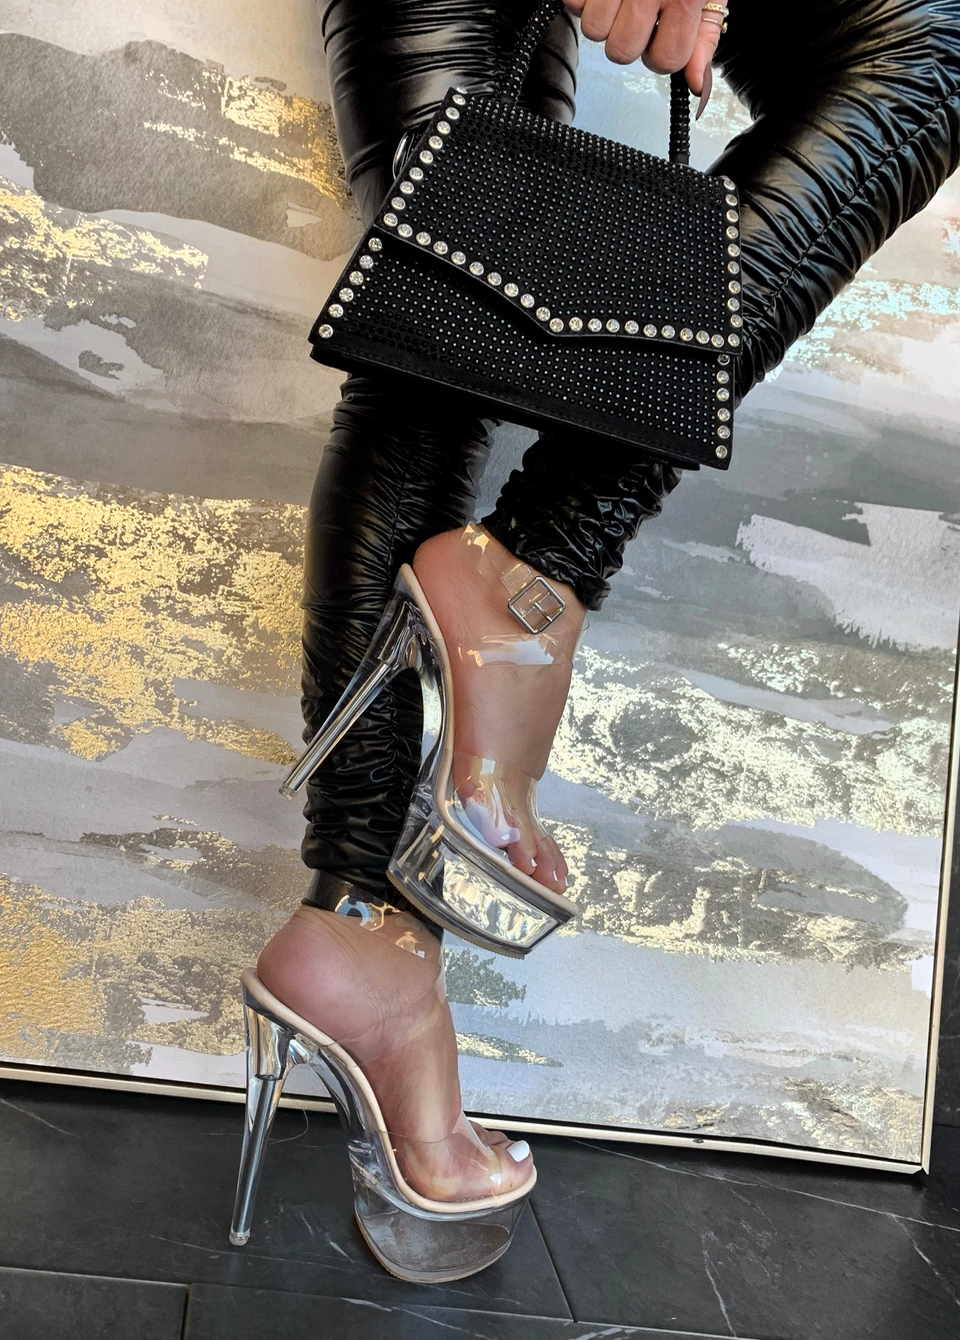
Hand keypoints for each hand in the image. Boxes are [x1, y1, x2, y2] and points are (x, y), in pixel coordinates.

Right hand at [565, 0, 723, 100]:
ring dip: (603, 17)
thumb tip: (698, 85)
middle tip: (637, 13)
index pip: (665, 61)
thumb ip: (704, 37)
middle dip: (627, 38)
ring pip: (594, 31)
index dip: (661, 54)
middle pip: (621, 52)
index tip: (663, 36)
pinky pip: (574, 3)